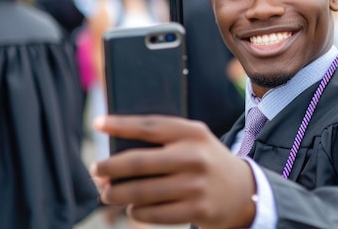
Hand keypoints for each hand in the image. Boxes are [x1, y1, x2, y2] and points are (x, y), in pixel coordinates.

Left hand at [91, 115, 256, 228]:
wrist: (242, 190)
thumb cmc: (205, 160)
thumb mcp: (193, 141)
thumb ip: (163, 141)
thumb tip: (116, 154)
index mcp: (192, 133)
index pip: (149, 126)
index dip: (120, 125)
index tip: (98, 124)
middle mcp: (194, 156)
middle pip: (138, 162)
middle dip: (109, 168)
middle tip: (96, 170)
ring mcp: (196, 185)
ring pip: (140, 192)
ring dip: (116, 194)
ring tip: (107, 194)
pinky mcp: (197, 210)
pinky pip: (152, 214)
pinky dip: (136, 212)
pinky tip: (133, 208)